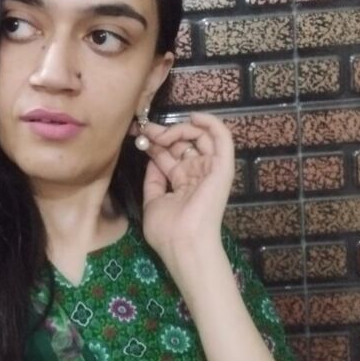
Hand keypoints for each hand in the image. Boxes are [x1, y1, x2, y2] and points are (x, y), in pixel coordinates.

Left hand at [137, 112, 234, 263]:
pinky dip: (211, 123)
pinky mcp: (222, 167)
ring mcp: (210, 170)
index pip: (169, 155)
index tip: (138, 134)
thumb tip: (152, 159)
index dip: (154, 143)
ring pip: (200, 137)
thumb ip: (153, 180)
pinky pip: (222, 139)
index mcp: (182, 183)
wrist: (183, 243)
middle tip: (145, 130)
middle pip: (182, 144)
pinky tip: (194, 117)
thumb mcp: (153, 201)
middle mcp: (197, 174)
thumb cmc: (167, 230)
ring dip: (179, 129)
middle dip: (162, 133)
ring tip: (161, 133)